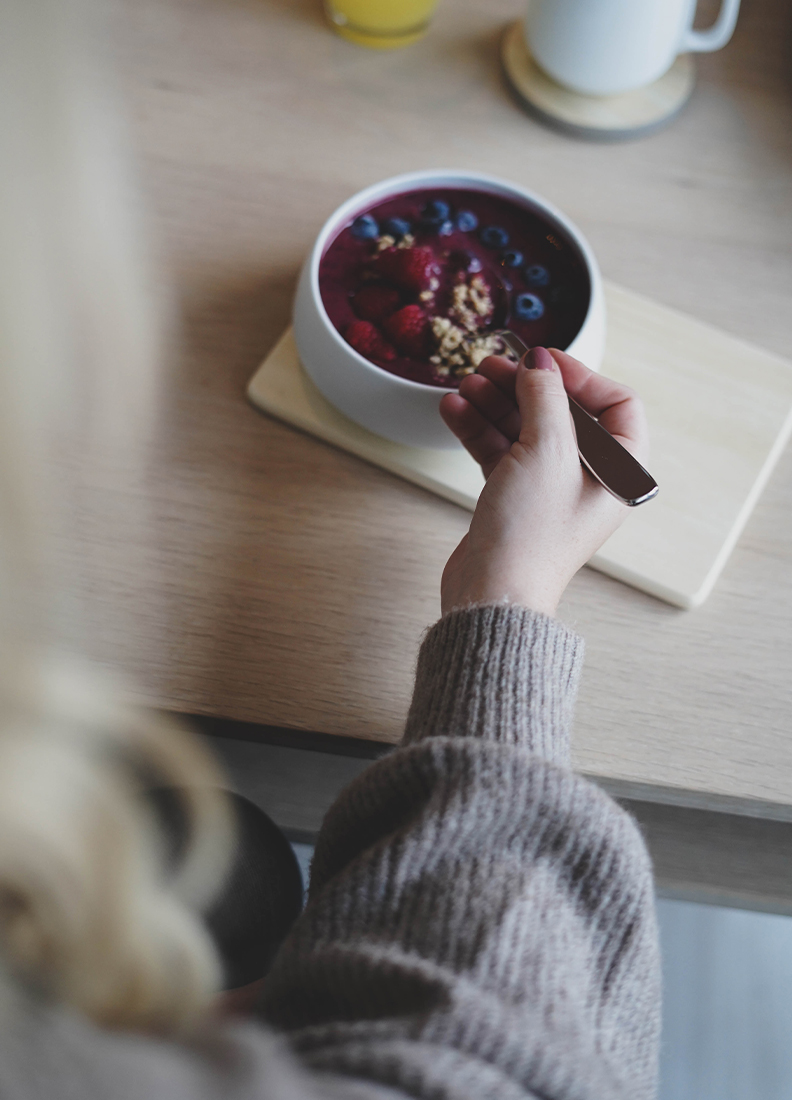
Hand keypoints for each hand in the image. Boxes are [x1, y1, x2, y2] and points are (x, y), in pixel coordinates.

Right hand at [438, 347, 648, 616]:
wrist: (494, 592)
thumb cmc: (533, 535)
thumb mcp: (546, 449)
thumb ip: (545, 397)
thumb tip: (541, 363)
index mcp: (619, 470)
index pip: (616, 405)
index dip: (580, 376)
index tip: (543, 360)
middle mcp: (590, 479)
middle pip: (562, 413)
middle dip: (525, 387)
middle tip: (493, 366)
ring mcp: (550, 489)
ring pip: (526, 430)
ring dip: (495, 404)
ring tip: (467, 384)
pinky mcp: (515, 500)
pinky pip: (501, 453)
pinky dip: (479, 430)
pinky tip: (455, 411)